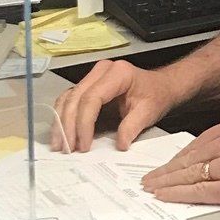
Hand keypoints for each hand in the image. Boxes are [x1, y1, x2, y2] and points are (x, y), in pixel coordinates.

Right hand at [52, 59, 181, 153]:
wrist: (160, 86)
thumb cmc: (155, 96)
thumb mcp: (149, 111)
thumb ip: (133, 127)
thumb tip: (120, 145)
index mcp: (118, 73)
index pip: (92, 98)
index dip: (84, 123)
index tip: (84, 145)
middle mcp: (101, 71)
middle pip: (76, 98)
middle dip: (68, 125)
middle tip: (66, 148)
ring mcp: (92, 76)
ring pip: (68, 98)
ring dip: (61, 122)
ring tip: (59, 144)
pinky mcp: (87, 85)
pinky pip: (69, 99)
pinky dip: (63, 117)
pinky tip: (61, 133)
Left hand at [139, 113, 219, 207]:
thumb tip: (209, 163)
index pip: (196, 144)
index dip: (176, 158)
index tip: (163, 168)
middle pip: (189, 158)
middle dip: (166, 171)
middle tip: (148, 181)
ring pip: (190, 173)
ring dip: (167, 184)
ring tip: (152, 190)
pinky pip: (201, 190)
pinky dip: (180, 194)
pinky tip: (168, 197)